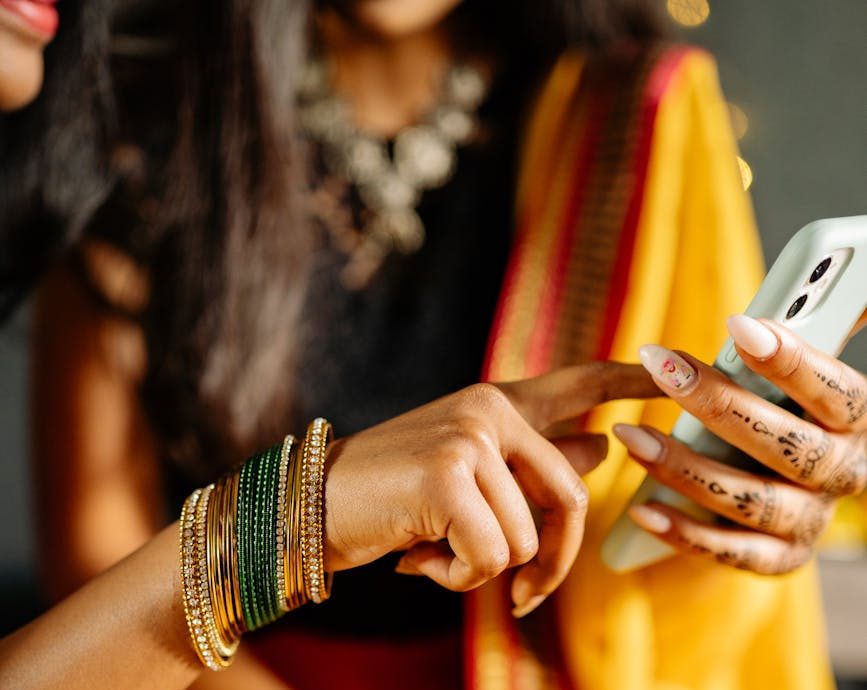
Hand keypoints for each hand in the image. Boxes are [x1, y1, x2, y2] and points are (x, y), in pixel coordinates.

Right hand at [323, 362, 657, 616]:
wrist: (308, 505)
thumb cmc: (391, 497)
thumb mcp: (467, 479)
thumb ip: (533, 464)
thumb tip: (601, 447)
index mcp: (496, 405)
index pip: (575, 386)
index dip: (624, 381)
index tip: (665, 367)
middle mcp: (489, 409)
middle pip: (569, 499)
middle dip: (554, 563)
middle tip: (525, 597)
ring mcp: (470, 436)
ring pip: (525, 540)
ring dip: (481, 569)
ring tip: (431, 550)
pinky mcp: (449, 474)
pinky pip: (490, 556)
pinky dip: (457, 577)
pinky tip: (417, 557)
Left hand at [615, 315, 866, 574]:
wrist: (784, 482)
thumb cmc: (783, 406)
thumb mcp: (797, 371)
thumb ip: (806, 332)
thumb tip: (824, 276)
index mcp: (857, 423)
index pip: (839, 392)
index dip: (792, 361)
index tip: (738, 326)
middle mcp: (842, 475)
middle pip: (788, 446)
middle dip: (720, 404)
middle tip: (661, 366)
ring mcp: (809, 521)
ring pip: (750, 500)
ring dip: (684, 467)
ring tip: (629, 435)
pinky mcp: (778, 557)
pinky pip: (731, 552)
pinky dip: (685, 533)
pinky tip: (643, 509)